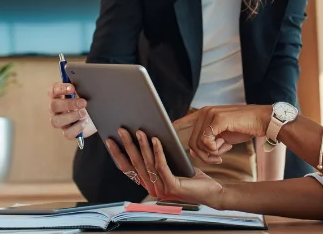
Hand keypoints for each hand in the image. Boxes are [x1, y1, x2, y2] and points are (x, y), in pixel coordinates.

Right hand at [47, 82, 96, 139]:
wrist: (98, 114)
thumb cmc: (88, 99)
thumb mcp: (85, 91)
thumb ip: (81, 85)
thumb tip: (84, 78)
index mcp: (58, 96)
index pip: (52, 90)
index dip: (60, 89)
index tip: (72, 88)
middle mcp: (56, 109)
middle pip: (53, 106)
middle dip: (68, 104)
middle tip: (83, 102)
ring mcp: (61, 121)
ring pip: (55, 121)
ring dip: (71, 117)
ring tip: (84, 113)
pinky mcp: (68, 132)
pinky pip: (66, 134)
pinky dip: (76, 128)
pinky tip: (84, 122)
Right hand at [105, 128, 223, 206]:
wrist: (211, 192)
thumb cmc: (191, 177)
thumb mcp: (171, 165)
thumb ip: (157, 158)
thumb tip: (145, 135)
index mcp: (148, 183)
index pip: (128, 169)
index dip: (118, 154)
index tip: (110, 140)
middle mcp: (152, 188)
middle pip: (135, 164)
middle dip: (127, 145)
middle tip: (121, 130)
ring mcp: (161, 189)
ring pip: (148, 163)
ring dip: (142, 144)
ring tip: (139, 130)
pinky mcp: (172, 187)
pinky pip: (161, 165)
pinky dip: (158, 150)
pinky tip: (156, 139)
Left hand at [175, 105, 271, 163]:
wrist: (262, 120)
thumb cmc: (244, 128)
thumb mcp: (223, 136)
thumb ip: (208, 141)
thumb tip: (192, 151)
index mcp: (204, 114)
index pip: (182, 121)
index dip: (173, 129)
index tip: (163, 134)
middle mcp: (204, 112)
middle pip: (191, 140)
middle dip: (202, 155)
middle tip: (216, 159)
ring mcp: (210, 114)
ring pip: (197, 143)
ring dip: (209, 154)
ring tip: (222, 153)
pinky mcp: (217, 119)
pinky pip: (207, 141)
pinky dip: (214, 149)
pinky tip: (226, 148)